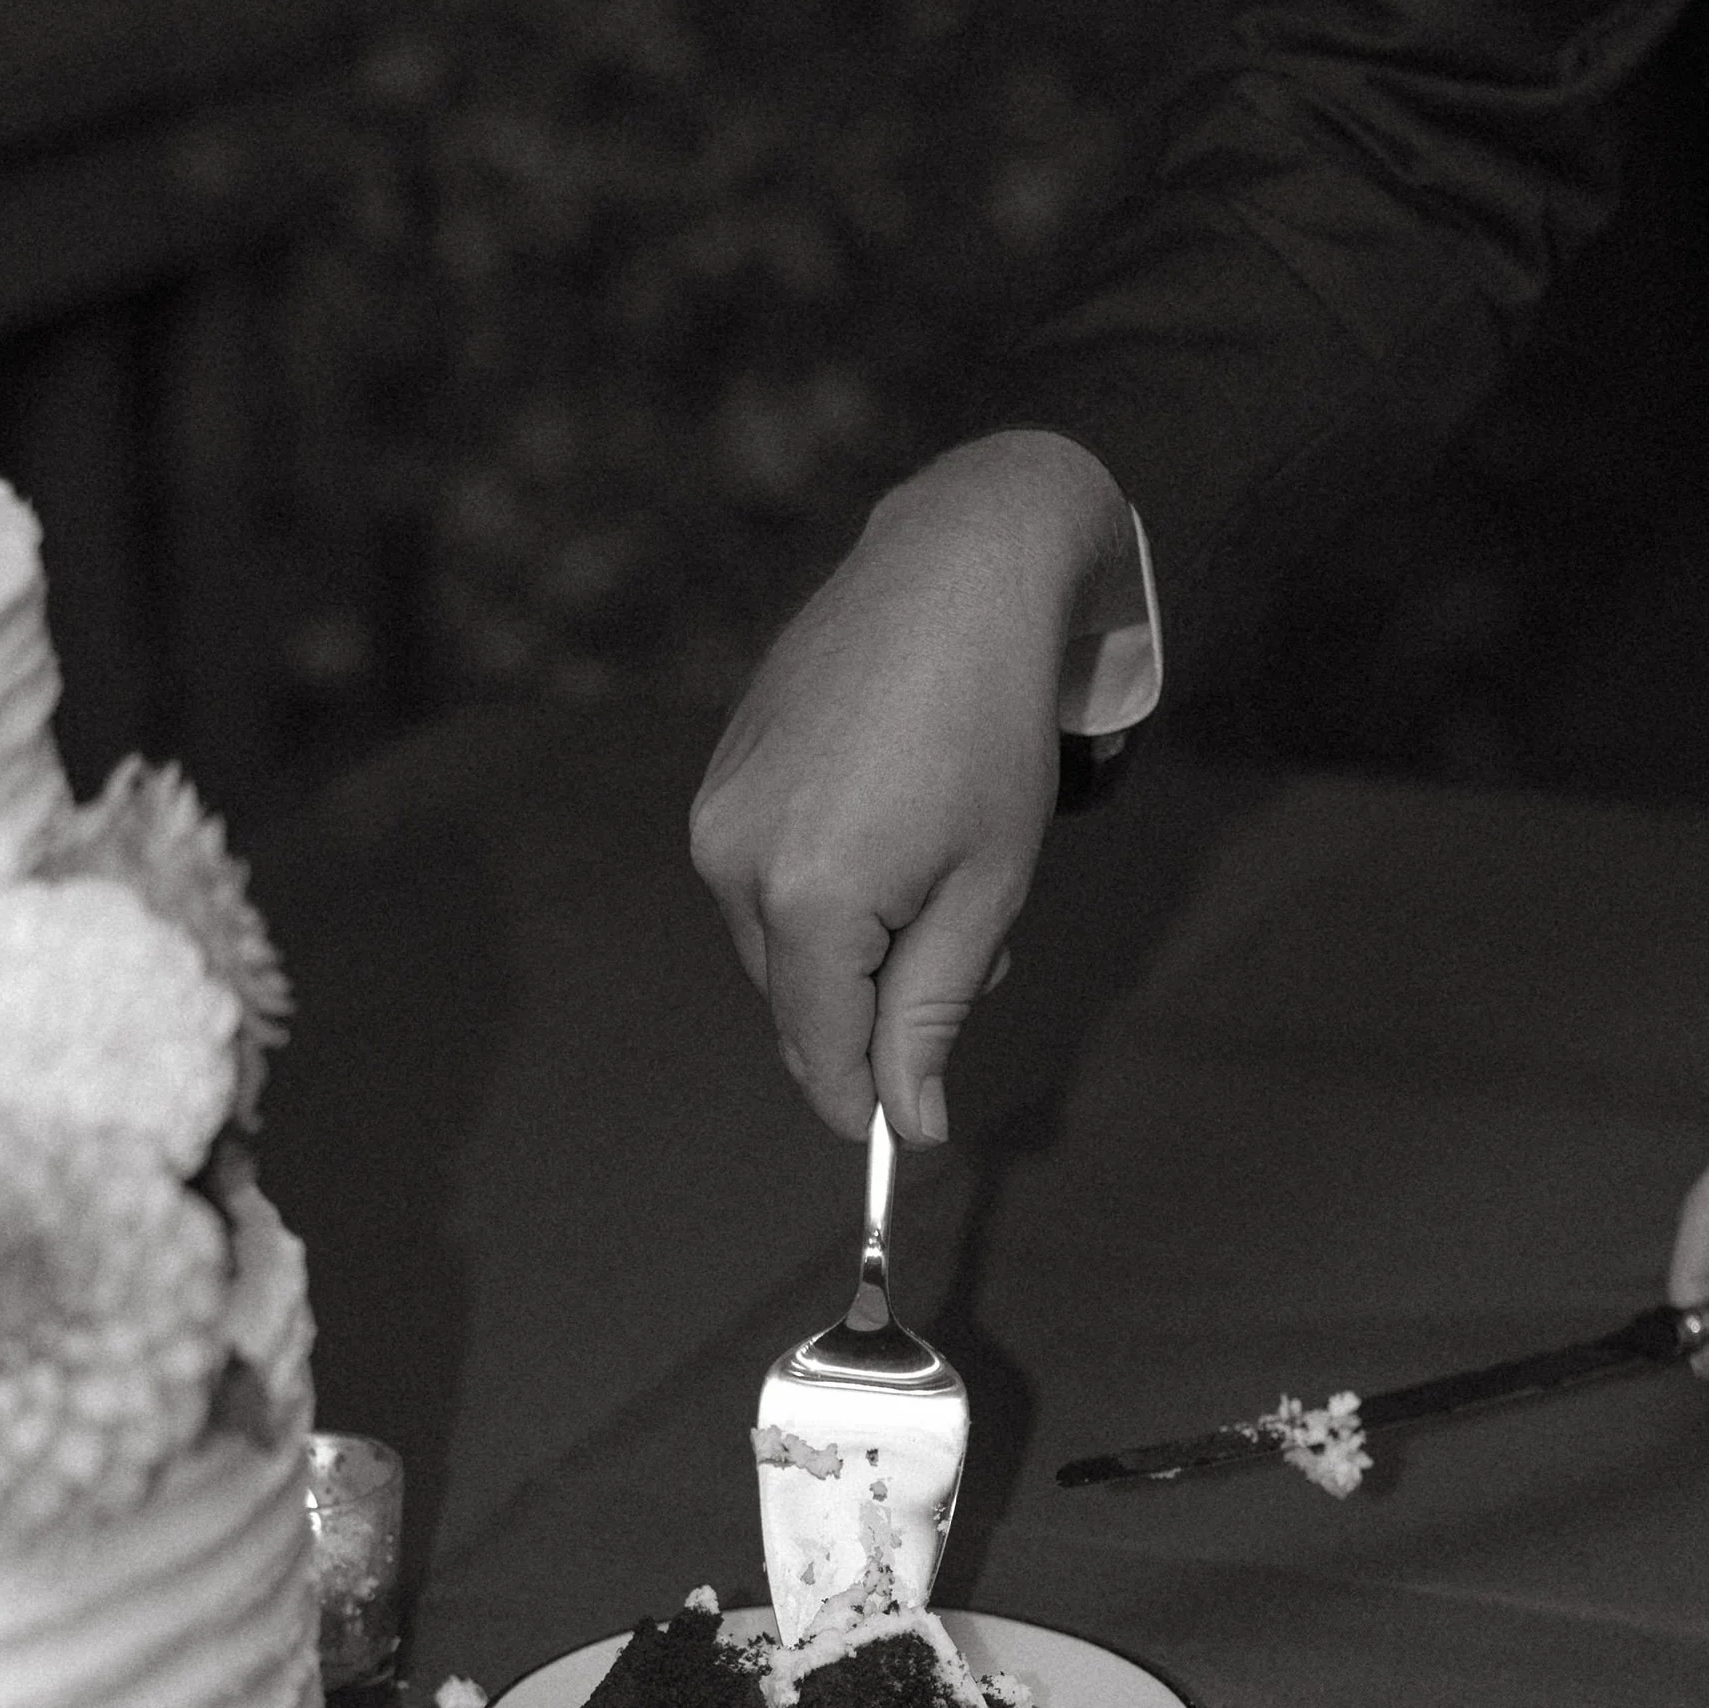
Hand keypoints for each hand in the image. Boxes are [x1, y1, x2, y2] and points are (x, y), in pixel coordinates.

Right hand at [690, 431, 1136, 1141]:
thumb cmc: (993, 733)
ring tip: (936, 868)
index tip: (908, 1132)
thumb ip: (933, 1012)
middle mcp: (735, 861)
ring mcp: (715, 814)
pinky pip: (762, 881)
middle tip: (972, 946)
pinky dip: (825, 889)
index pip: (820, 1050)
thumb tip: (905, 1123)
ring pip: (778, 945)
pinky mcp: (717, 778)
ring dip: (852, 947)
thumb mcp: (988, 891)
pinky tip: (893, 822)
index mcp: (809, 898)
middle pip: (795, 1003)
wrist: (955, 575)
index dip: (864, 1103)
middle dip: (874, 1006)